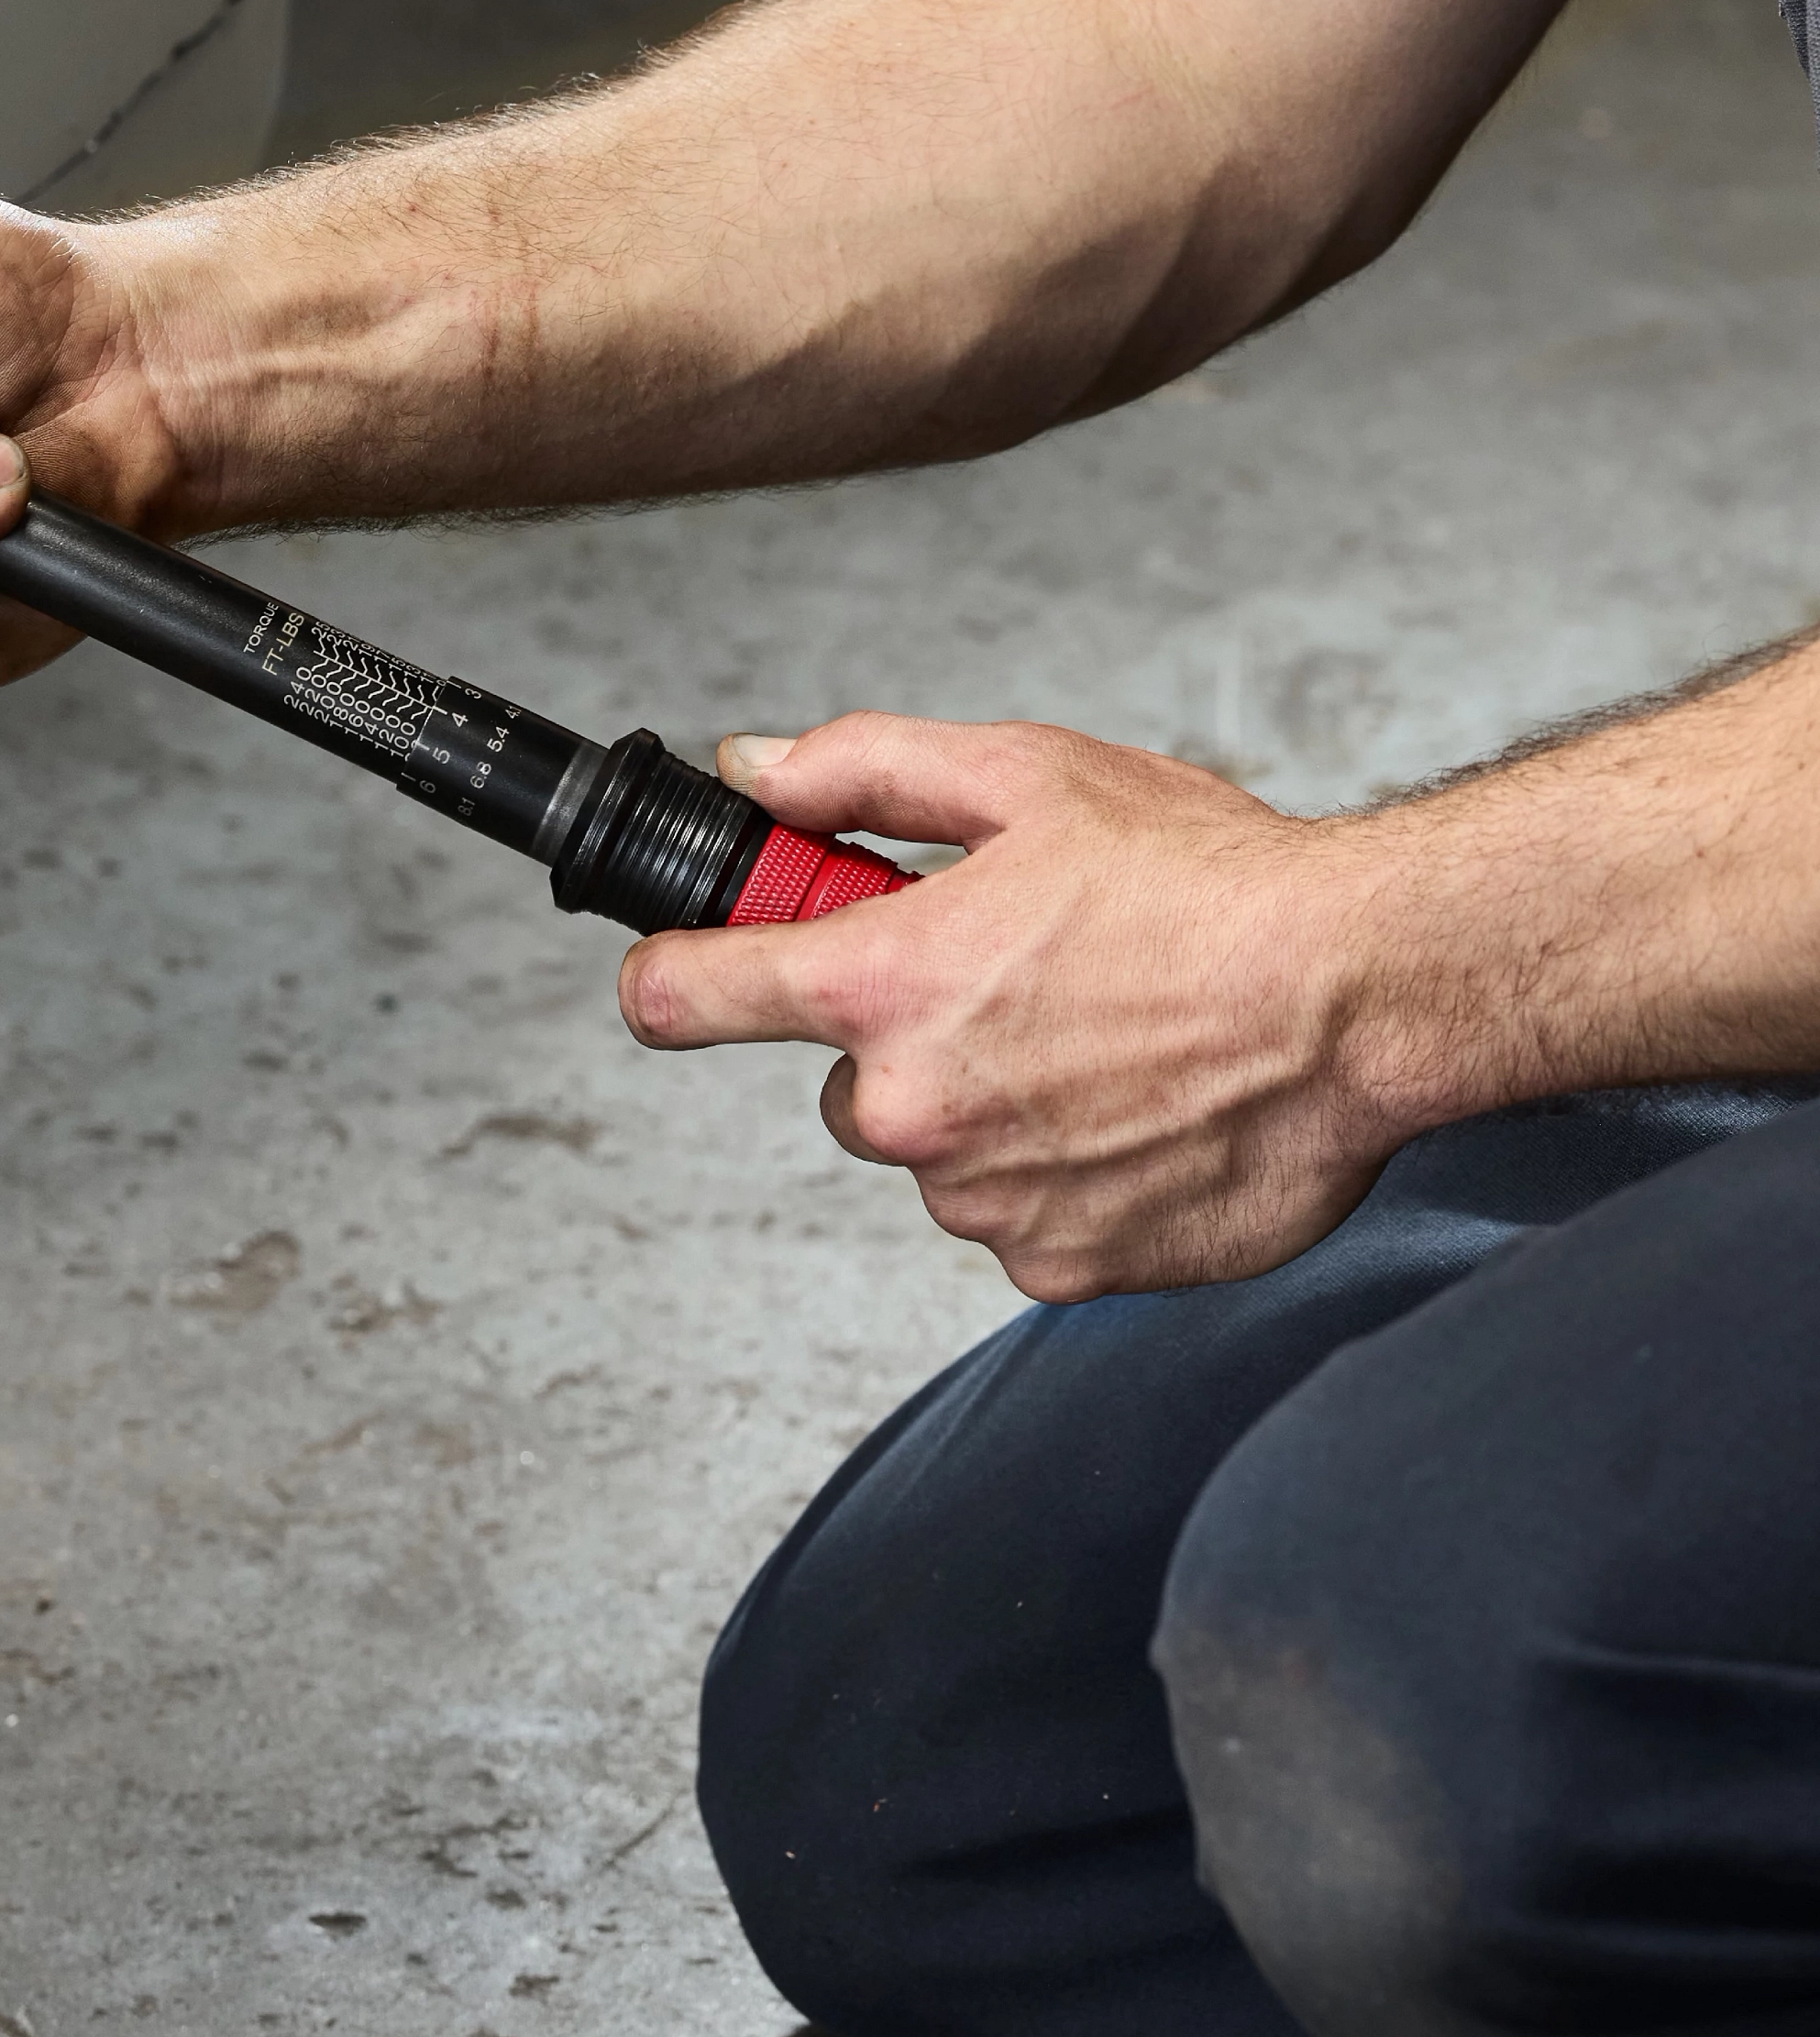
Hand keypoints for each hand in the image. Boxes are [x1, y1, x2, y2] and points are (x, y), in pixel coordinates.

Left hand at [618, 715, 1458, 1297]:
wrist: (1365, 996)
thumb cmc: (1208, 882)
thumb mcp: (1022, 776)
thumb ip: (860, 770)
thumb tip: (757, 773)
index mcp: (879, 985)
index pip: (684, 998)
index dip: (672, 977)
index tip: (677, 975)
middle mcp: (914, 1109)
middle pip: (846, 1082)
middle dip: (906, 1040)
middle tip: (1017, 984)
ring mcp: (985, 1199)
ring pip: (939, 1154)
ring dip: (993, 1110)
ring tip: (1108, 1041)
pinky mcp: (1062, 1266)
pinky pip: (1022, 1216)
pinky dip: (1065, 1175)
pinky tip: (1142, 1110)